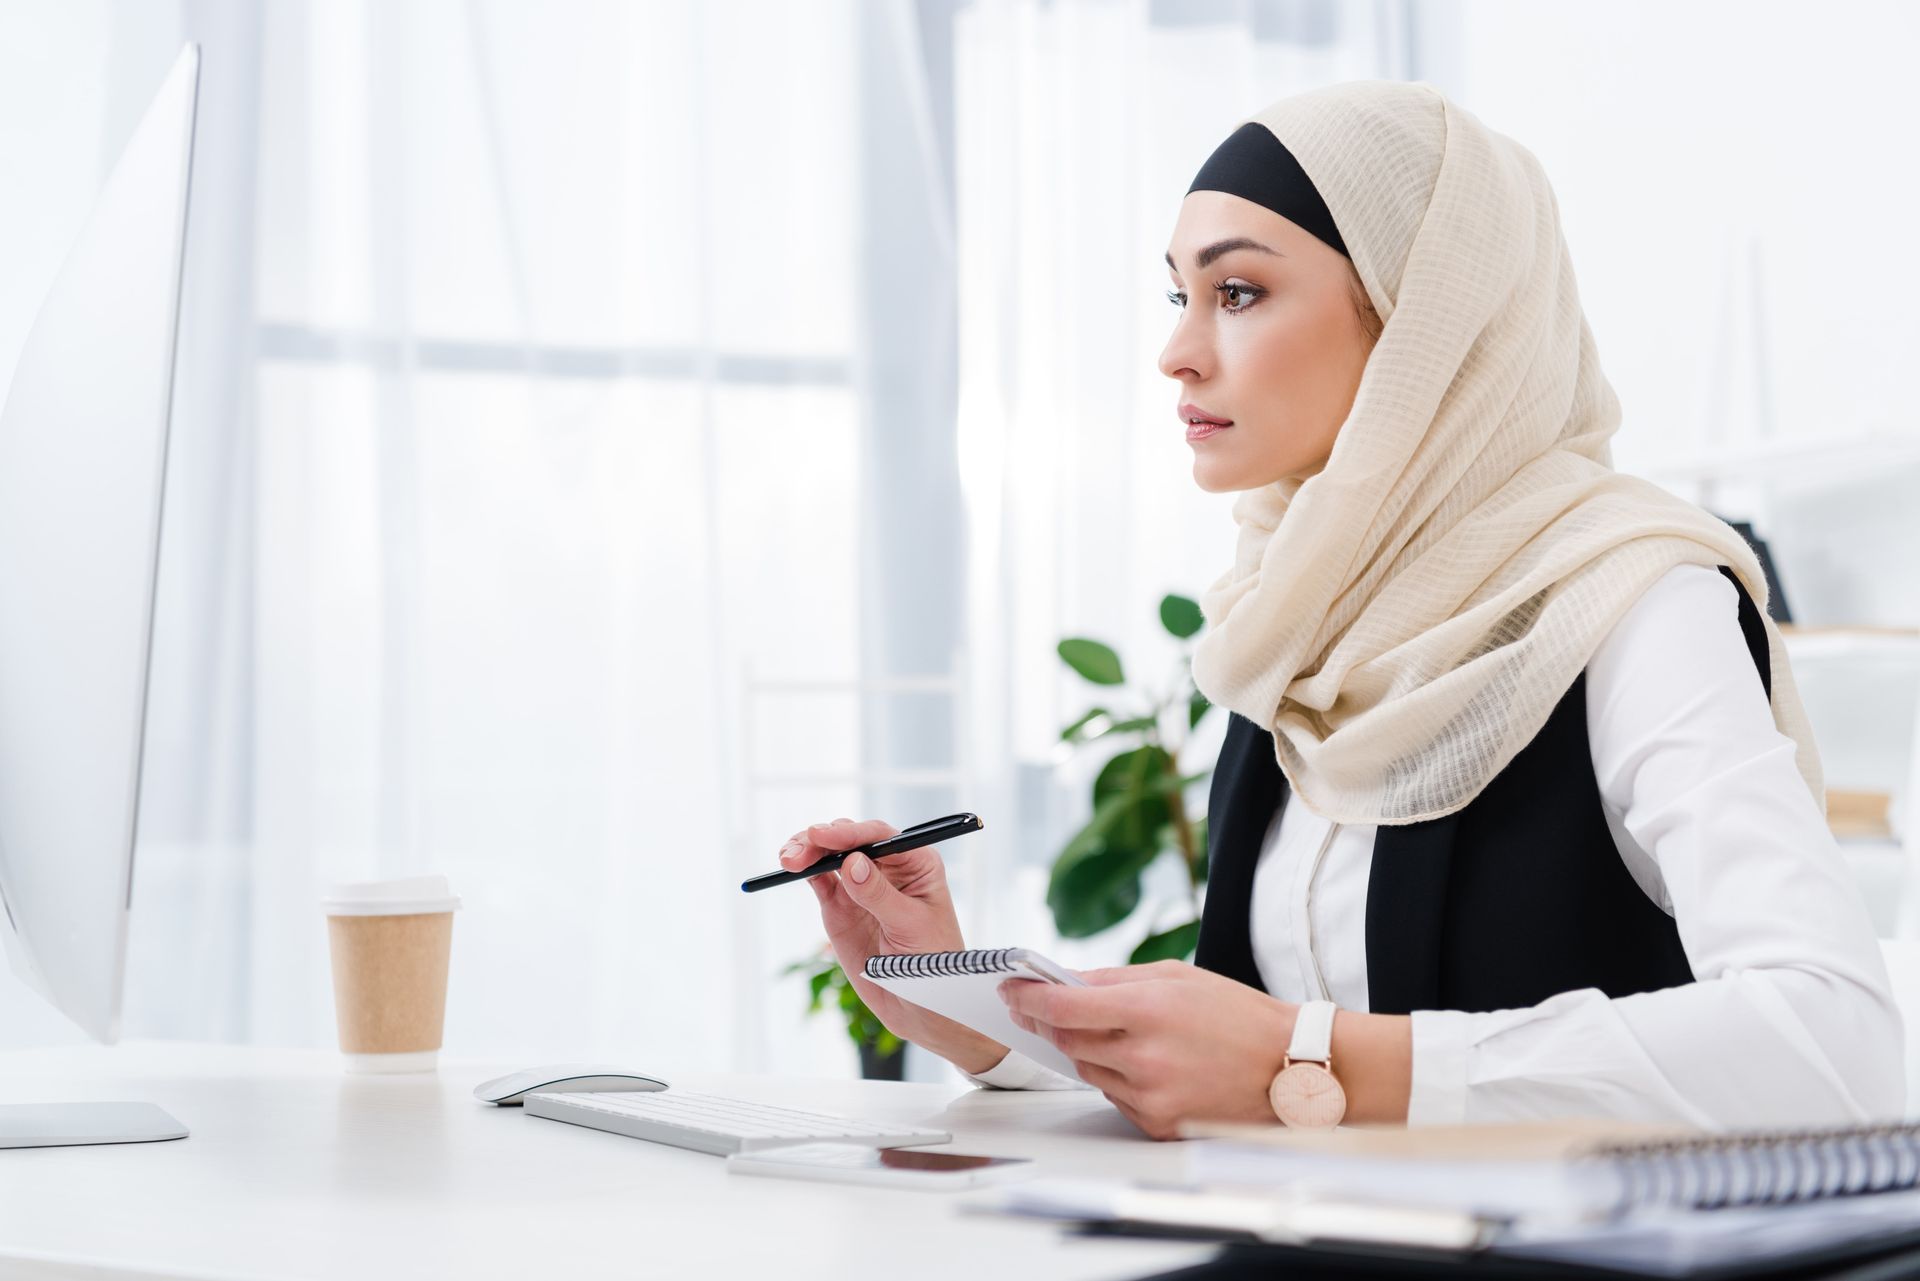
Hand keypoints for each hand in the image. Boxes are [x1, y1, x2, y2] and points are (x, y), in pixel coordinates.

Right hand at [780, 817, 1008, 1073]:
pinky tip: (792, 869)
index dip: (850, 833)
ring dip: (807, 852)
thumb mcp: (910, 925)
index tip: (824, 835)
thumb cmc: (932, 961)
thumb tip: (852, 862)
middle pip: (851, 841)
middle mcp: (888, 868)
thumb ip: (879, 894)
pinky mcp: (842, 906)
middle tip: (799, 850)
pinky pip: (821, 881)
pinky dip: (806, 872)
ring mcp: (862, 885)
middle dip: (822, 840)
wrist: (918, 1003)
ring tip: (788, 860)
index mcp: (915, 863)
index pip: (880, 837)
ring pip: (831, 856)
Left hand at [999, 960, 1294, 1138]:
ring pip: (1087, 1070)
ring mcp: (1151, 1096)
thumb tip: (1067, 982)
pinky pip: (1114, 1097)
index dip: (1028, 997)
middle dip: (1049, 1022)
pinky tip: (1144, 1063)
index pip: (1064, 1006)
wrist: (1288, 1066)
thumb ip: (1115, 980)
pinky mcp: (1158, 1124)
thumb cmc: (1239, 1016)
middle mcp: (1145, 1058)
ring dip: (1086, 1050)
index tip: (1010, 989)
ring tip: (1115, 1033)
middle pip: (1068, 1040)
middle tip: (1038, 1007)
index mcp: (1149, 1011)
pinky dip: (1116, 1078)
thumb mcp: (1177, 976)